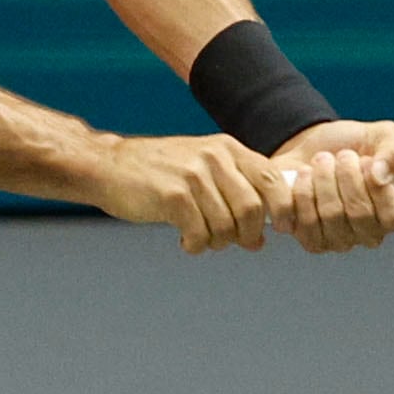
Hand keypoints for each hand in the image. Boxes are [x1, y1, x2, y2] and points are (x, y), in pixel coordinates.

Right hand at [93, 133, 294, 254]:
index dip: (284, 209)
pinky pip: (199, 233)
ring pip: (226, 226)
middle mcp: (214, 157)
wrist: (109, 166)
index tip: (283, 230)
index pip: (273, 179)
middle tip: (232, 242)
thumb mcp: (202, 169)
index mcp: (227, 148)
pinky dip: (196, 246)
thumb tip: (260, 240)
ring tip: (201, 239)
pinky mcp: (173, 195)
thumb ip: (234, 195)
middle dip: (247, 234)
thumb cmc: (159, 173)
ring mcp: (194, 175)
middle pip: (253, 209)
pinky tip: (184, 242)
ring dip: (217, 242)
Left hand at [272, 119, 393, 253]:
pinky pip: (298, 219)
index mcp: (393, 214)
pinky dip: (298, 190)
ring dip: (321, 179)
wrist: (307, 145)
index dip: (378, 187)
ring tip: (321, 161)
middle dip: (346, 175)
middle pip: (359, 213)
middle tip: (341, 156)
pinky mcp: (305, 236)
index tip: (366, 162)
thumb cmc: (349, 145)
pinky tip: (301, 176)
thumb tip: (380, 175)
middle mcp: (366, 233)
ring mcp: (335, 239)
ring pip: (330, 216)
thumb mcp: (382, 136)